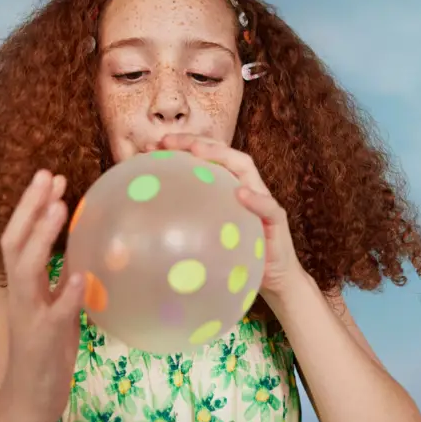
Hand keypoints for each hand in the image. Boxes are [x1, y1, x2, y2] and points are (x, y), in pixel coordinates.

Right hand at [0, 170, 84, 421]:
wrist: (30, 396)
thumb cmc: (45, 348)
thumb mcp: (54, 307)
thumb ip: (63, 279)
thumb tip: (83, 252)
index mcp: (23, 285)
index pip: (19, 237)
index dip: (30, 206)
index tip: (48, 176)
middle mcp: (20, 295)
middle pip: (14, 243)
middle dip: (29, 207)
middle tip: (48, 174)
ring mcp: (30, 316)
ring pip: (27, 270)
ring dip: (42, 237)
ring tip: (60, 207)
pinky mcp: (45, 339)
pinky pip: (55, 314)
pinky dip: (66, 293)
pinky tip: (80, 275)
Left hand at [156, 135, 306, 307]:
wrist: (273, 280)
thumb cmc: (235, 255)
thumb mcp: (205, 236)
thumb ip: (185, 222)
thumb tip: (145, 221)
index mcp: (227, 187)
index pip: (205, 157)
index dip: (180, 147)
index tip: (152, 146)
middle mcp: (245, 186)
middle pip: (222, 153)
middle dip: (195, 142)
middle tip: (166, 141)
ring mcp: (262, 200)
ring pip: (245, 167)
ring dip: (221, 156)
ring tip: (197, 151)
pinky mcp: (275, 220)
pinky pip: (267, 206)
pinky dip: (255, 199)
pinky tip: (240, 194)